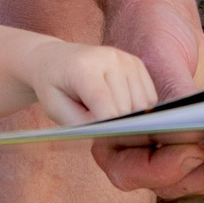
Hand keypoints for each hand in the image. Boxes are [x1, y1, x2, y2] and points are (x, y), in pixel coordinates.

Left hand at [27, 36, 159, 127]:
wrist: (54, 60)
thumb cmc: (54, 88)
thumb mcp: (56, 110)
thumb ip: (83, 124)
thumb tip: (112, 133)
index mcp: (84, 69)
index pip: (107, 109)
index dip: (108, 132)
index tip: (103, 143)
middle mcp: (110, 59)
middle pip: (127, 108)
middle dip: (117, 126)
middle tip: (100, 129)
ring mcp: (126, 59)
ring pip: (143, 104)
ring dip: (130, 118)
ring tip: (108, 116)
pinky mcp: (137, 63)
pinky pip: (149, 96)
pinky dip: (139, 109)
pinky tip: (120, 107)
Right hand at [93, 0, 203, 197]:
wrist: (163, 21)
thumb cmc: (150, 33)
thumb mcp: (160, 58)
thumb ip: (172, 97)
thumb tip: (190, 134)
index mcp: (113, 131)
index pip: (129, 168)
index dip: (161, 168)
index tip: (194, 151)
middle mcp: (137, 147)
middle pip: (166, 181)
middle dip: (203, 172)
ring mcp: (167, 148)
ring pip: (192, 177)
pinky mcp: (194, 140)